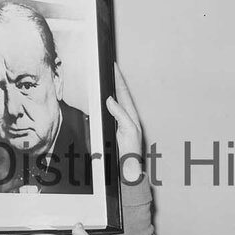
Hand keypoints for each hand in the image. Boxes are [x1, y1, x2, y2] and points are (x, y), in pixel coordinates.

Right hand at [106, 63, 144, 182]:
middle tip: (109, 68)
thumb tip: (110, 100)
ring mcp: (121, 122)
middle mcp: (127, 116)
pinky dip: (106, 102)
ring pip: (115, 101)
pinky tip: (103, 99)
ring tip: (107, 78)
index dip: (118, 79)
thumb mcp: (128, 130)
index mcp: (131, 115)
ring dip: (111, 89)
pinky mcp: (115, 128)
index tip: (114, 67)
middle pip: (120, 93)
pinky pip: (110, 111)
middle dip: (115, 80)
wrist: (128, 167)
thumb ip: (120, 114)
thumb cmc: (131, 151)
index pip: (123, 92)